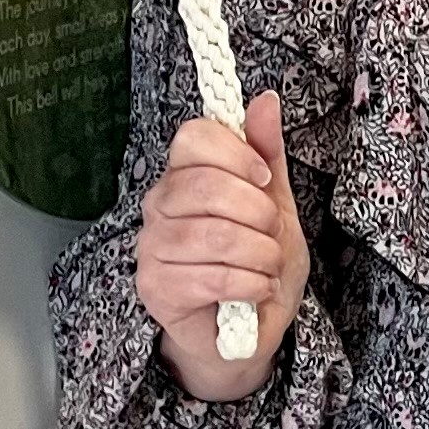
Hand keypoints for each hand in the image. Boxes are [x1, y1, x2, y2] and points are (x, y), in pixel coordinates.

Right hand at [136, 90, 306, 401]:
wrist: (251, 328)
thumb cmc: (258, 262)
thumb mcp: (277, 204)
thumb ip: (268, 154)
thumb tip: (265, 100)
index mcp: (185, 175)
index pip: (193, 137)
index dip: (237, 154)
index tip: (264, 181)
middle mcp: (159, 206)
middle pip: (204, 185)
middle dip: (258, 212)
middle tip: (271, 233)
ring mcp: (151, 247)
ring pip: (211, 235)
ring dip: (259, 254)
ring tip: (266, 266)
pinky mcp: (154, 289)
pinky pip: (209, 277)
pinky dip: (248, 284)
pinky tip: (254, 290)